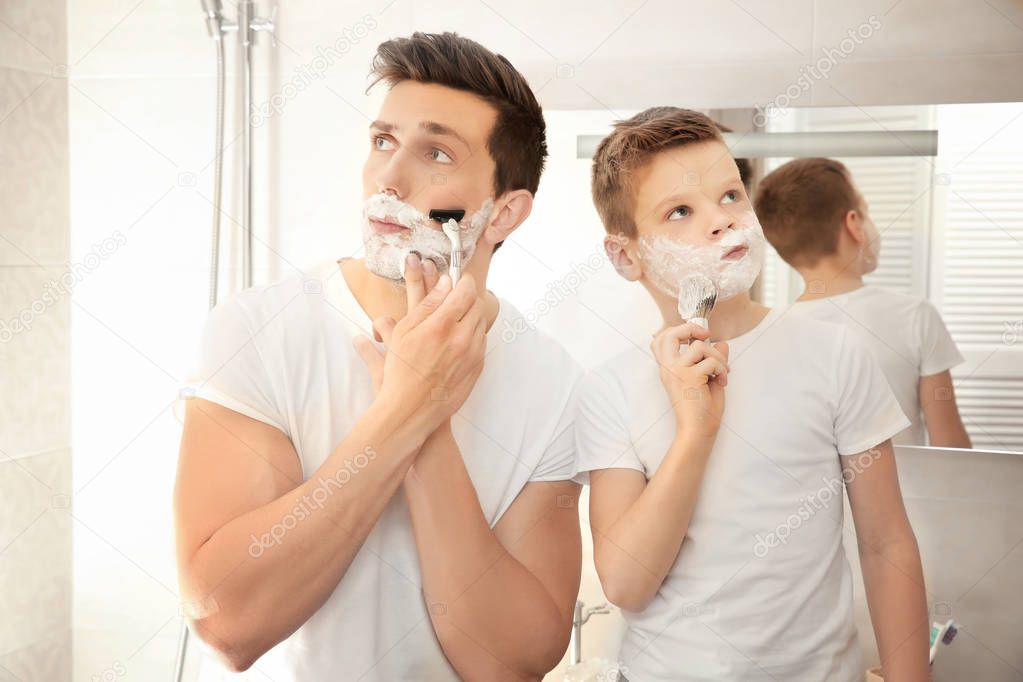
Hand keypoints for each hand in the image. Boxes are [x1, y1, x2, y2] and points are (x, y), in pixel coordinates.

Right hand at [353, 254, 486, 435]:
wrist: (411, 410)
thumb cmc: (401, 371)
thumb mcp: (404, 332)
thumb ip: (428, 304)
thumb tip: (446, 284)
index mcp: (443, 325)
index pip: (466, 291)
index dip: (464, 281)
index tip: (458, 280)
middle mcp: (463, 338)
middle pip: (477, 305)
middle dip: (467, 298)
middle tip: (454, 298)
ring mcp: (473, 355)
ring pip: (481, 324)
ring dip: (471, 317)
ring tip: (453, 321)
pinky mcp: (477, 368)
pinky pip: (481, 343)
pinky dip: (472, 336)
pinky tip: (456, 341)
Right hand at [650, 322, 728, 439]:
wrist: (698, 429)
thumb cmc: (700, 409)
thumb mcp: (706, 379)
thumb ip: (711, 359)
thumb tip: (722, 343)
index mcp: (667, 368)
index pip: (659, 339)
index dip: (676, 330)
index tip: (694, 335)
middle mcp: (668, 368)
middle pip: (670, 334)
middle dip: (691, 328)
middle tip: (706, 336)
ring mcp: (677, 371)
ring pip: (699, 346)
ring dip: (717, 357)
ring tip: (722, 372)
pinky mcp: (690, 377)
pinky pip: (712, 361)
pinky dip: (722, 370)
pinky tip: (722, 382)